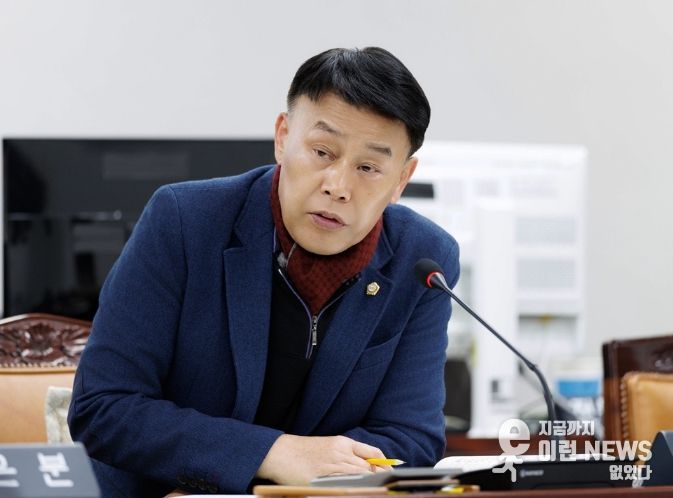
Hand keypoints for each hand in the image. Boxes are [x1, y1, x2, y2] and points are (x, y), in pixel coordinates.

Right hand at [256, 434, 386, 484]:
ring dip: (369, 485)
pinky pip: (345, 485)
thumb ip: (346, 454)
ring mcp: (332, 466)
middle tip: (387, 488)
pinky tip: (359, 492)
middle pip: (369, 467)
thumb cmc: (303, 451)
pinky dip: (355, 488)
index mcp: (343, 442)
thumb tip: (367, 467)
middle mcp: (341, 452)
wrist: (280, 452)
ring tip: (376, 492)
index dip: (384, 465)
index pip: (373, 454)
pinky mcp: (323, 478)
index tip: (390, 474)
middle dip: (379, 479)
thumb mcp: (328, 446)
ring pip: (359, 477)